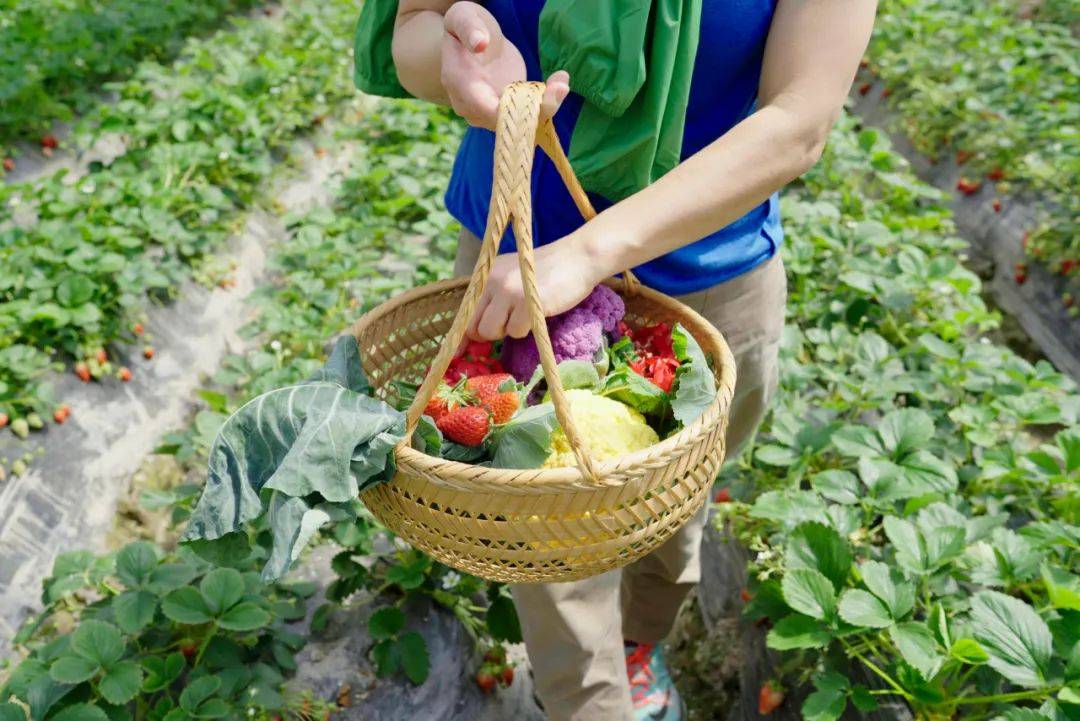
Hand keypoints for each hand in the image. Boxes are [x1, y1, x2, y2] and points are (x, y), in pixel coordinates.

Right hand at [441, 2, 568, 129]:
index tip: (536, 94)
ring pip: (518, 123)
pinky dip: (545, 103)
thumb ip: (469, 28)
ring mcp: (487, 112)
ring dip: (545, 107)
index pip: (483, 109)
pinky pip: (526, 115)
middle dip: (536, 109)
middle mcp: (471, 106)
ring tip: (562, 81)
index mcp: (459, 84)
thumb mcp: (464, 17)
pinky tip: (559, 82)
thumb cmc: (466, 25)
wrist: (471, 41)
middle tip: (562, 86)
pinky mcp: (505, 109)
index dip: (510, 109)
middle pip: (504, 122)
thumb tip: (479, 43)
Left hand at [467, 234, 601, 340]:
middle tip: (509, 325)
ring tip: (526, 314)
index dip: (461, 336)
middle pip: (475, 326)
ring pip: (492, 331)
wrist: (578, 257)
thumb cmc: (548, 271)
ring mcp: (508, 291)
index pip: (465, 311)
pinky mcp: (526, 302)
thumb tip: (478, 331)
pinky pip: (515, 331)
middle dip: (489, 334)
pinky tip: (537, 313)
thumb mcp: (514, 275)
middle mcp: (492, 281)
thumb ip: (495, 296)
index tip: (456, 355)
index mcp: (487, 274)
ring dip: (509, 331)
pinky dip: (526, 330)